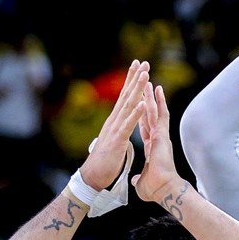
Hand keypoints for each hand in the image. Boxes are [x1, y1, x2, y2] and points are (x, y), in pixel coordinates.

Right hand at [79, 59, 148, 189]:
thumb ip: (119, 133)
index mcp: (115, 122)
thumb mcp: (115, 142)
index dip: (131, 82)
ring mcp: (115, 129)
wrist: (92, 177)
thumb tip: (123, 129)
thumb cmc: (104, 162)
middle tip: (143, 62)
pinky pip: (128, 125)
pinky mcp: (117, 140)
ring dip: (137, 90)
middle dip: (135, 78)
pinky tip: (142, 103)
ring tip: (145, 75)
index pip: (124, 98)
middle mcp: (114, 121)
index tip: (138, 67)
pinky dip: (135, 113)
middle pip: (126, 96)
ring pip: (128, 106)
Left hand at [131, 83, 183, 203]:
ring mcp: (161, 136)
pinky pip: (160, 114)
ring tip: (148, 81)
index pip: (145, 127)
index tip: (140, 106)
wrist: (163, 190)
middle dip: (147, 100)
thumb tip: (135, 180)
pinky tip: (156, 90)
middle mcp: (157, 139)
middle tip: (144, 86)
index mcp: (152, 147)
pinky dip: (158, 101)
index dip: (142, 116)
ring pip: (155, 111)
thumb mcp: (141, 182)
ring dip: (151, 96)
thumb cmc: (155, 188)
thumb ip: (138, 178)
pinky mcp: (162, 135)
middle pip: (150, 115)